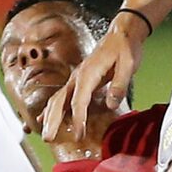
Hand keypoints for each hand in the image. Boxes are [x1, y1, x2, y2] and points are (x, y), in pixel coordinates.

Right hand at [40, 18, 145, 143]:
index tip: (78, 135)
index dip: (78, 119)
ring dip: (49, 117)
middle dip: (53, 121)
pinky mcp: (79, 80)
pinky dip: (51, 109)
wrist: (121, 33)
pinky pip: (61, 96)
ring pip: (57, 99)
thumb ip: (119, 85)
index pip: (79, 100)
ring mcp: (76, 78)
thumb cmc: (125, 48)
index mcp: (88, 73)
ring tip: (46, 134)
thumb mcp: (128, 65)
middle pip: (60, 101)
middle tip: (48, 138)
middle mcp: (78, 76)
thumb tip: (111, 104)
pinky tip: (43, 118)